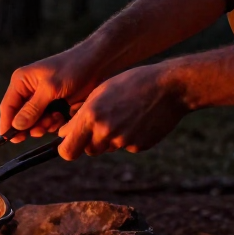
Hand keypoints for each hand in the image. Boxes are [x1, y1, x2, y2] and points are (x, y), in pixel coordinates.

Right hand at [0, 48, 102, 142]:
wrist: (98, 63)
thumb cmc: (73, 68)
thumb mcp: (51, 88)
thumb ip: (33, 108)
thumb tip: (16, 126)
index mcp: (21, 81)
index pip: (8, 107)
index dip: (7, 124)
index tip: (13, 140)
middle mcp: (28, 90)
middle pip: (20, 117)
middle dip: (31, 126)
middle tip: (43, 129)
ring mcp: (41, 99)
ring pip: (35, 121)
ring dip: (44, 125)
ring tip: (56, 119)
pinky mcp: (54, 105)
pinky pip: (47, 121)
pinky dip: (54, 123)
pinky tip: (62, 118)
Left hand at [57, 63, 188, 159]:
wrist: (169, 87)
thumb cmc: (130, 84)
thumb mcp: (99, 92)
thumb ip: (80, 115)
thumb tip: (64, 134)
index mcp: (91, 116)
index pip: (67, 150)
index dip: (65, 147)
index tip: (68, 141)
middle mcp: (105, 132)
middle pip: (87, 151)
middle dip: (87, 142)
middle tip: (97, 126)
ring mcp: (123, 141)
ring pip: (106, 148)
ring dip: (108, 139)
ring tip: (121, 116)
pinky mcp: (139, 146)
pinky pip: (125, 147)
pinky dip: (127, 138)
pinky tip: (137, 120)